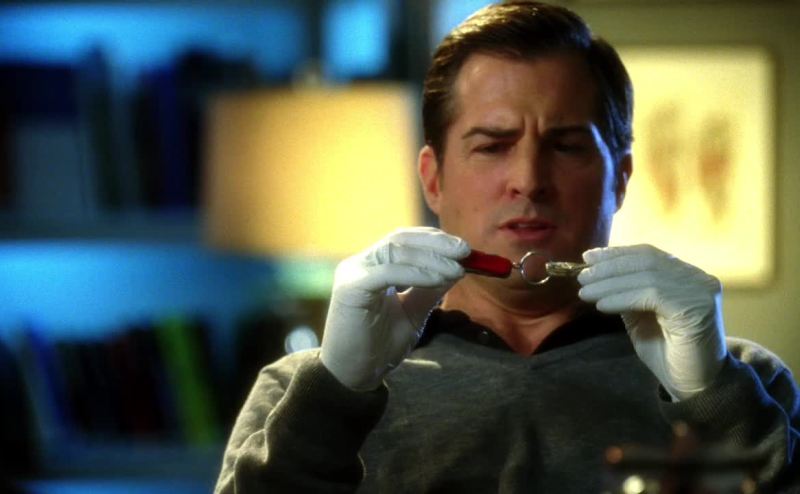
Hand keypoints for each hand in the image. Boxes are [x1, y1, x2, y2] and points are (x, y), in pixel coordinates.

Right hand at [320, 227, 469, 390]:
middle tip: (466, 251)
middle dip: (436, 243)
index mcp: (373, 266)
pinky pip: (387, 272)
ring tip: (457, 269)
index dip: (435, 240)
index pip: (405, 240)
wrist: (354, 376)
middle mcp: (361, 264)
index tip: (465, 250)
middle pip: (400, 239)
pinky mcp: (350, 288)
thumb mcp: (414, 313)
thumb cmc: (380, 346)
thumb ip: (431, 290)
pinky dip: (416, 273)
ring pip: (395, 251)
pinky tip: (438, 279)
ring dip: (431, 258)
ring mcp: (353, 273)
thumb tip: (458, 267)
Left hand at [577, 244, 726, 400]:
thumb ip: (627, 293)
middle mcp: (699, 278)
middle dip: (609, 267)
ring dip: (610, 283)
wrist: (694, 386)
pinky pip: (652, 294)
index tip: (588, 256)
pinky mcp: (696, 308)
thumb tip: (596, 274)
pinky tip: (601, 305)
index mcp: (687, 276)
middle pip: (646, 261)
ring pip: (646, 276)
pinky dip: (622, 298)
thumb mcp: (640, 316)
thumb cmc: (667, 353)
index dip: (617, 254)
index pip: (648, 254)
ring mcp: (701, 291)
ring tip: (584, 291)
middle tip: (581, 275)